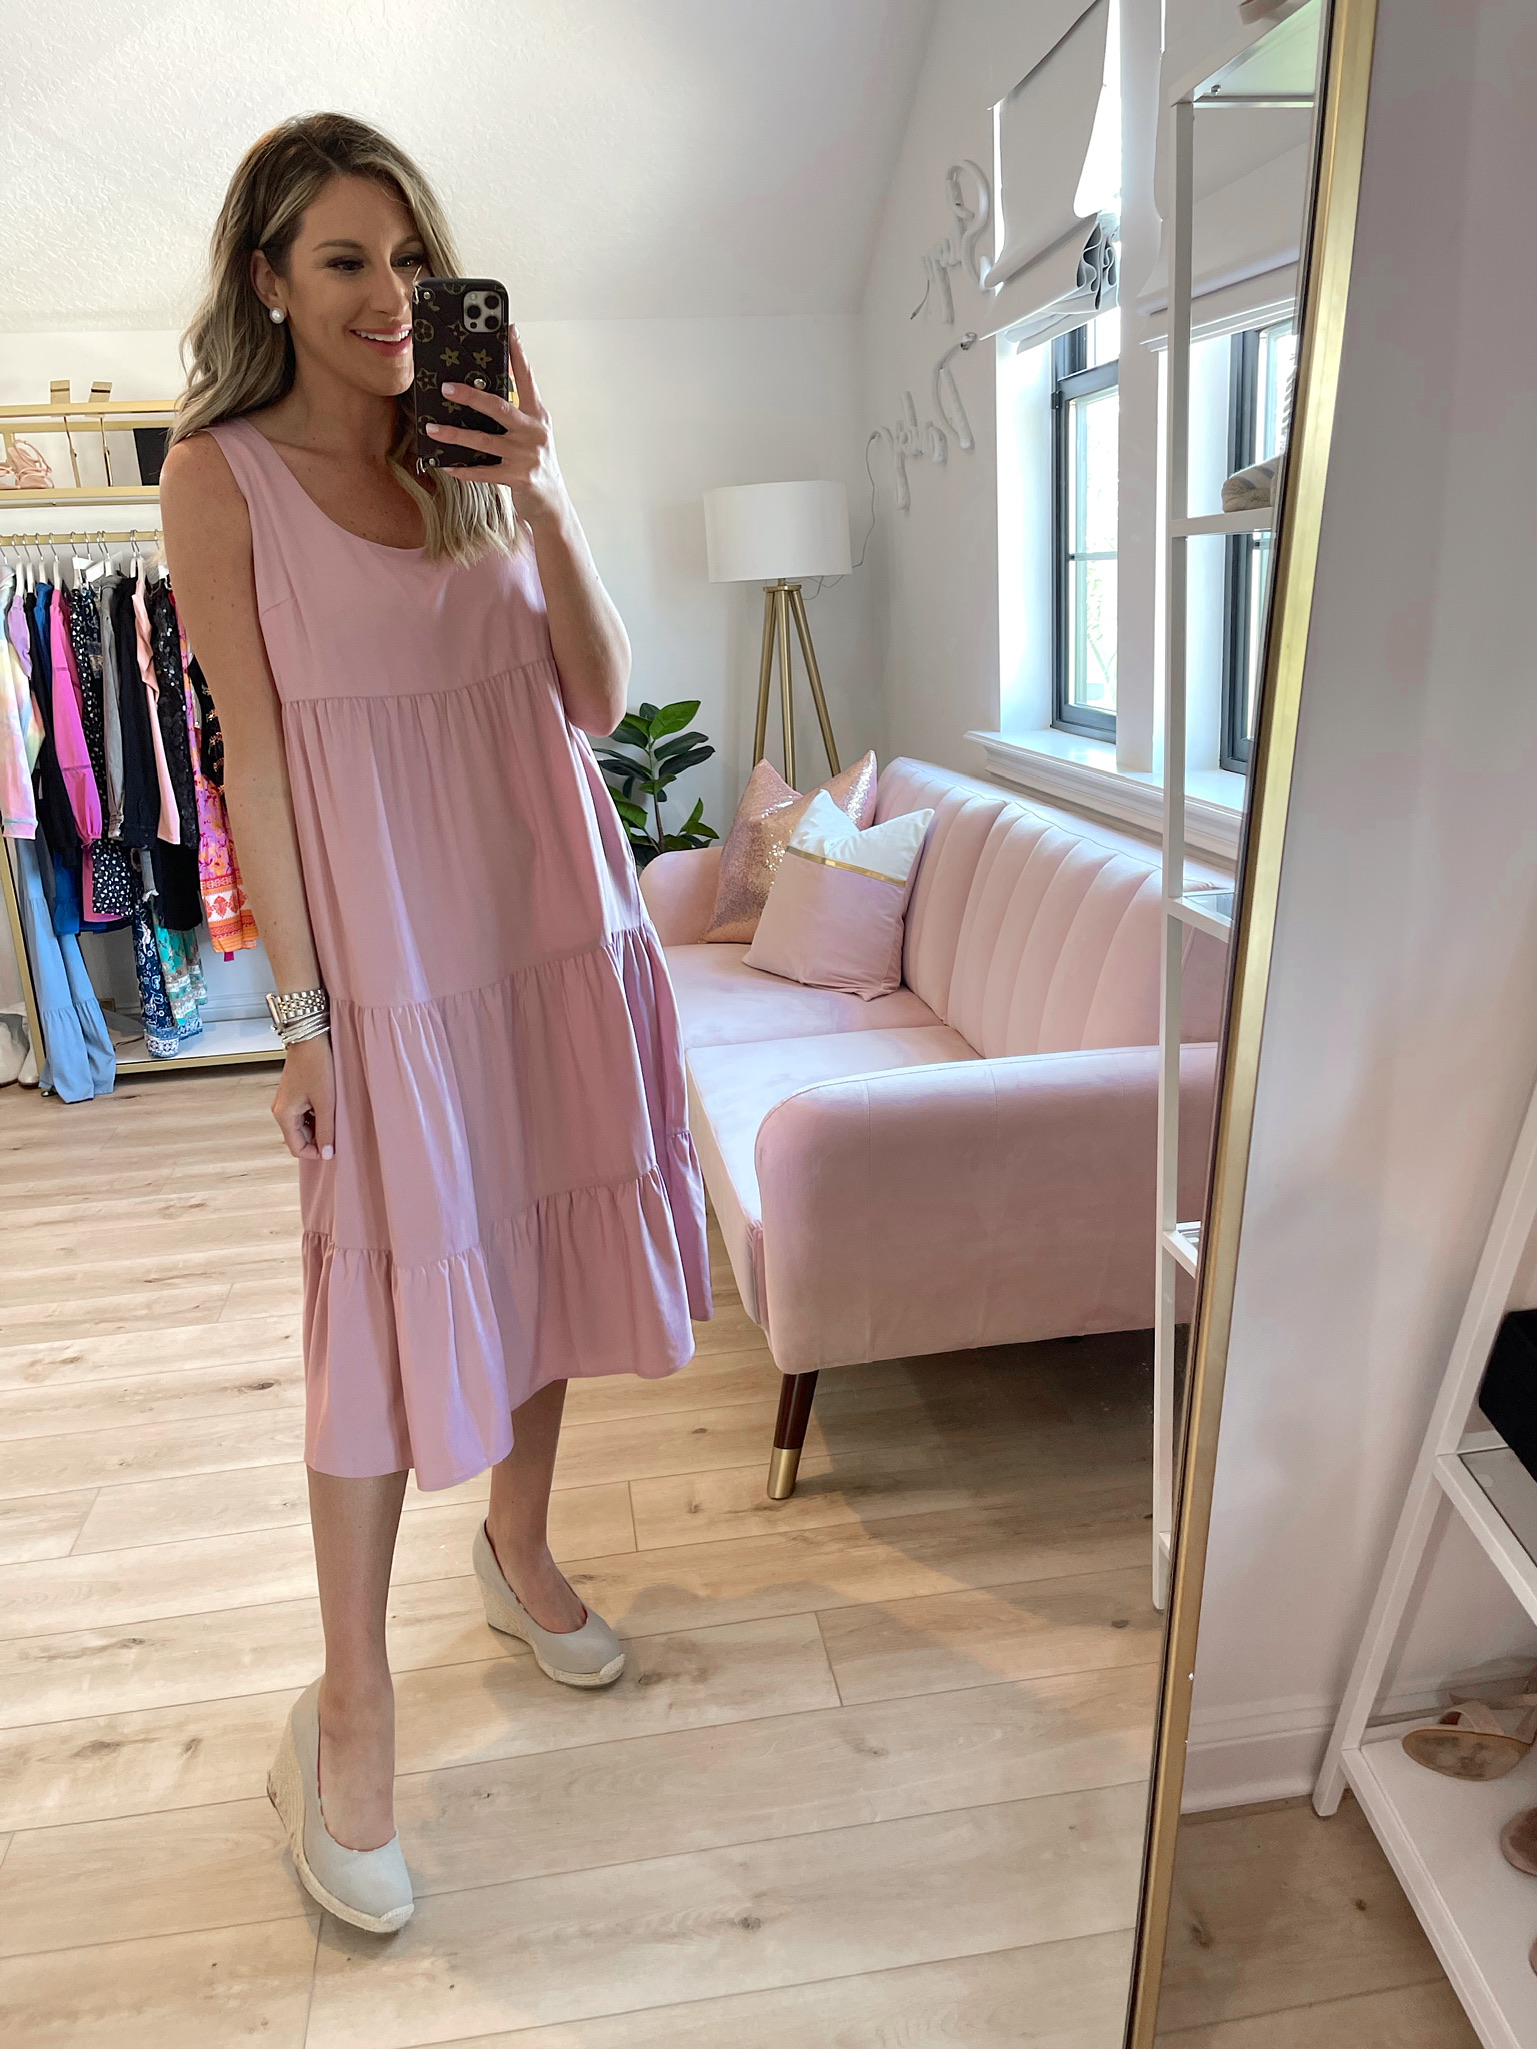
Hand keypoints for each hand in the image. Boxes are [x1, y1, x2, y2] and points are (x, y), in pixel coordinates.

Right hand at [272, 1034, 335, 1161]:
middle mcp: (280, 1111)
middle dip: (318, 1138)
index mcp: (284, 1115)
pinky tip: (328, 1105)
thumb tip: (326, 1154)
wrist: (309, 1038)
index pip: (296, 1149)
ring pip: (302, 1126)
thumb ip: (326, 1130)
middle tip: (338, 1127)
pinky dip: (316, 1115)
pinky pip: (303, 1114)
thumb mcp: (326, 1102)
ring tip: (334, 1112)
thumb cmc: (317, 1066)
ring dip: (318, 1126)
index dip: (316, 1153)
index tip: (334, 1148)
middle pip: (299, 1138)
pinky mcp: (292, 1095)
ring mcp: (285, 1102)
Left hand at [427, 327, 567, 526]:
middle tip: (447, 387)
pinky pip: (484, 472)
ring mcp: (526, 456)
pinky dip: (464, 470)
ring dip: (456, 435)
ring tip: (433, 429)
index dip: (518, 353)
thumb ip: (514, 415)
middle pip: (500, 408)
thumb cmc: (535, 463)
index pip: (527, 379)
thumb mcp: (531, 434)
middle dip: (472, 397)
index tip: (509, 329)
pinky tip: (447, 465)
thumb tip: (480, 395)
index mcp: (538, 416)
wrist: (552, 503)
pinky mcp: (518, 478)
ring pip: (485, 441)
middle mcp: (534, 432)